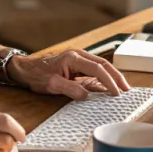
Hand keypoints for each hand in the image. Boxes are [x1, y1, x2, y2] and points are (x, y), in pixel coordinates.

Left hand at [7, 49, 130, 99]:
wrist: (26, 69)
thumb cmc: (37, 75)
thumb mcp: (52, 84)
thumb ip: (70, 89)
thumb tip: (87, 95)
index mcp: (74, 58)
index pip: (98, 69)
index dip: (109, 81)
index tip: (116, 93)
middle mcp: (78, 56)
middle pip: (104, 65)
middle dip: (117, 77)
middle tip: (127, 90)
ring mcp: (79, 60)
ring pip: (101, 67)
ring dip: (112, 77)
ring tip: (122, 89)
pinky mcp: (77, 66)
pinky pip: (94, 72)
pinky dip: (104, 79)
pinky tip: (108, 88)